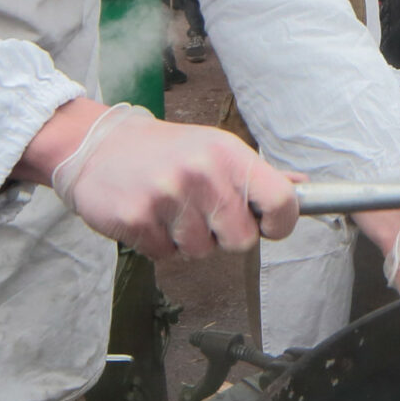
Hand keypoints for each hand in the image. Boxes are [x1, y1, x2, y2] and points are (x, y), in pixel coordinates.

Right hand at [31, 99, 298, 259]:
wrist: (97, 145)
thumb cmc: (165, 151)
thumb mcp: (215, 148)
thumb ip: (258, 174)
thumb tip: (302, 187)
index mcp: (228, 155)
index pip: (283, 202)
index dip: (279, 222)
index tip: (265, 224)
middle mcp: (202, 173)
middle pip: (242, 240)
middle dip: (223, 236)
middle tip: (201, 212)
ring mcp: (168, 197)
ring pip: (201, 253)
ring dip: (186, 240)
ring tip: (169, 209)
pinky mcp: (136, 219)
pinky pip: (164, 255)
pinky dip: (157, 244)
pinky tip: (148, 216)